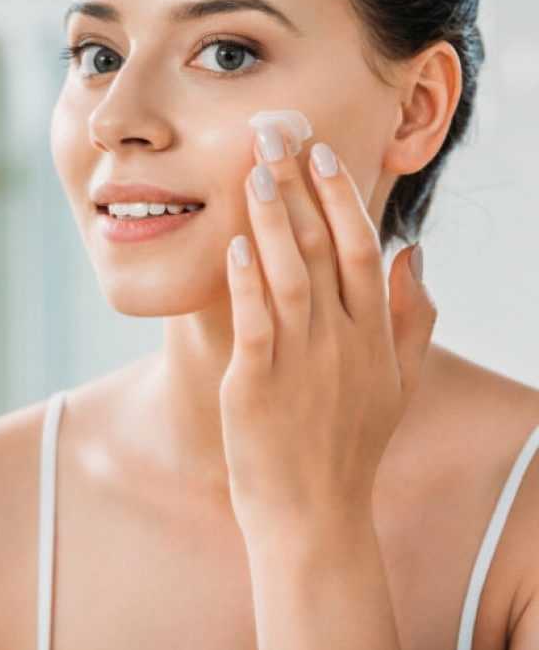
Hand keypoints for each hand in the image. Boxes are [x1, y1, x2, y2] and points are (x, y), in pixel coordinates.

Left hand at [218, 125, 435, 537]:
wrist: (314, 516)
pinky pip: (255, 323)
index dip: (341, 196)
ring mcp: (302, 362)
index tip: (322, 151)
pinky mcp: (258, 385)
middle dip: (299, 187)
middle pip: (322, 248)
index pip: (360, 248)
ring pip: (289, 275)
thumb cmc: (349, 445)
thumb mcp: (398, 382)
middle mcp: (343, 341)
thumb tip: (413, 252)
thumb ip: (411, 316)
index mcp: (374, 335)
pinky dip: (246, 282)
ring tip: (255, 172)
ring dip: (272, 220)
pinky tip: (235, 244)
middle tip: (276, 134)